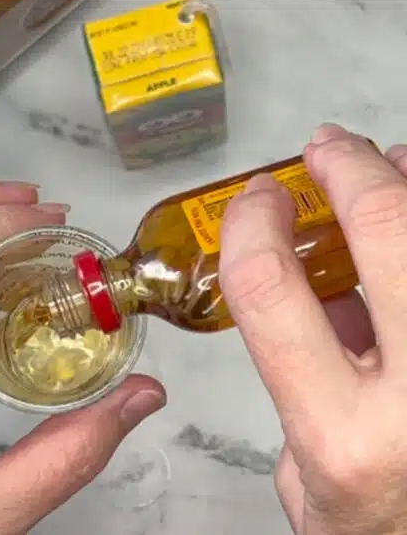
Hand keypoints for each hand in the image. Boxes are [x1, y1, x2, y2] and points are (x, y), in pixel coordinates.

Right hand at [219, 123, 406, 533]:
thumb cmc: (366, 527)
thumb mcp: (303, 466)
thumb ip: (302, 379)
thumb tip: (320, 290)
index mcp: (340, 433)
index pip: (271, 289)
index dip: (254, 224)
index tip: (255, 200)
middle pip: (391, 235)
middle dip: (352, 170)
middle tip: (326, 148)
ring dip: (406, 186)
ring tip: (386, 164)